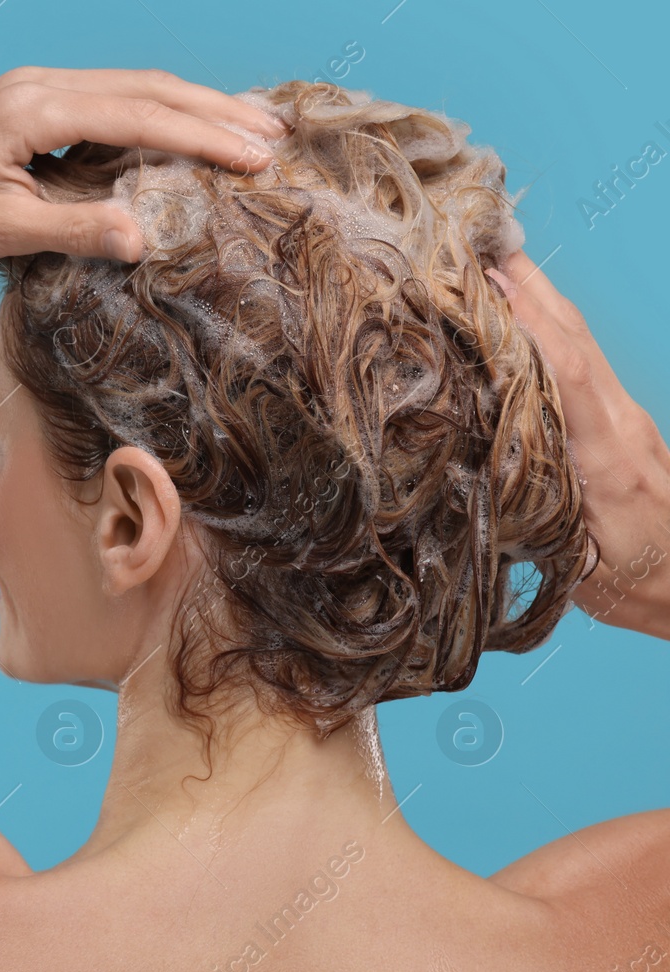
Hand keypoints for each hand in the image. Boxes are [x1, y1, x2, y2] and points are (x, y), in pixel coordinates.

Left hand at [0, 67, 285, 263]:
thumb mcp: (1, 231)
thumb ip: (74, 228)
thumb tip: (144, 237)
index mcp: (35, 110)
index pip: (140, 117)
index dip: (204, 137)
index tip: (255, 157)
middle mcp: (40, 85)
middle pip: (148, 87)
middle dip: (216, 111)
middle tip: (276, 134)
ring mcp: (35, 87)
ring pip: (132, 85)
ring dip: (192, 104)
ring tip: (249, 124)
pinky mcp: (31, 102)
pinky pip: (108, 95)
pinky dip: (155, 108)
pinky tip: (183, 124)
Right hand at [491, 252, 669, 637]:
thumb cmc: (641, 583)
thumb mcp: (579, 566)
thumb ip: (535, 515)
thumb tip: (476, 473)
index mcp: (606, 457)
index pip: (566, 372)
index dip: (526, 323)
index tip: (485, 284)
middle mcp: (620, 422)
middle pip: (574, 337)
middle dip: (527, 286)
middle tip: (478, 243)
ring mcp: (624, 417)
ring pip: (581, 341)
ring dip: (538, 296)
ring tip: (492, 259)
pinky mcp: (622, 421)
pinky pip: (582, 359)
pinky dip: (547, 326)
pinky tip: (520, 314)